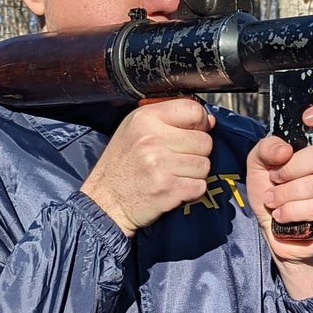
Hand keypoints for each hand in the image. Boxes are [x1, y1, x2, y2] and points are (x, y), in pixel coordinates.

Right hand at [81, 97, 214, 236]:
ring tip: (173, 175)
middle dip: (196, 153)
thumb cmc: (121, 166)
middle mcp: (152, 139)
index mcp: (145, 118)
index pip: (193, 109)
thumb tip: (208, 119)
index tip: (193, 132)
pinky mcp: (168, 188)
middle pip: (204, 141)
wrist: (104, 202)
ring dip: (194, 174)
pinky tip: (174, 189)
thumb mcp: (134, 129)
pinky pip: (200, 186)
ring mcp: (160, 164)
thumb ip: (169, 119)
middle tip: (176, 160)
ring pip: (204, 165)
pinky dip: (192, 191)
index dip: (200, 122)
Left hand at [247, 98, 312, 288]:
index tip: (308, 119)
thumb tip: (283, 150)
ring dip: (287, 194)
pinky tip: (282, 215)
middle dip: (290, 169)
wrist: (277, 235)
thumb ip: (266, 149)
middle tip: (275, 180)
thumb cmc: (273, 196)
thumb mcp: (260, 167)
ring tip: (274, 202)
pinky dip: (293, 211)